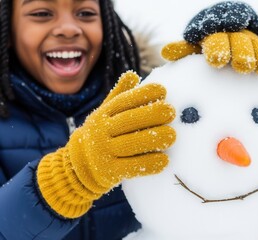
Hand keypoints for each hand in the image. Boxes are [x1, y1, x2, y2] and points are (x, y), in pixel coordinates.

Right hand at [37, 71, 175, 217]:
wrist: (79, 166)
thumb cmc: (103, 134)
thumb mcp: (106, 113)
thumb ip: (120, 95)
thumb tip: (132, 74)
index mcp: (103, 114)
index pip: (124, 101)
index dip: (144, 93)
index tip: (162, 91)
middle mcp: (101, 131)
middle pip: (129, 121)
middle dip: (152, 114)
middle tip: (171, 112)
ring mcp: (103, 152)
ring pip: (132, 144)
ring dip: (154, 139)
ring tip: (172, 135)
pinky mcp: (109, 172)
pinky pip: (132, 167)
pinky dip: (150, 164)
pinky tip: (165, 160)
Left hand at [160, 1, 257, 79]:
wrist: (229, 31)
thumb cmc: (207, 45)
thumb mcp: (195, 47)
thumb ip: (183, 50)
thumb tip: (166, 52)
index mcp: (217, 34)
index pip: (217, 40)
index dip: (218, 49)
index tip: (216, 60)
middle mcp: (237, 36)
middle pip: (241, 43)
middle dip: (242, 53)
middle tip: (243, 66)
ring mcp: (253, 42)